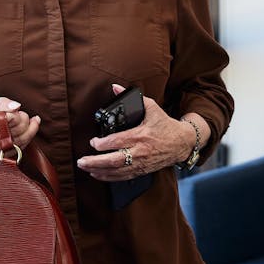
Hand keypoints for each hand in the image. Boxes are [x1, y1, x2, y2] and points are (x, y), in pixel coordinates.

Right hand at [0, 96, 40, 163]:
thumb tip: (18, 106)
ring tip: (28, 121)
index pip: (14, 119)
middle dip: (26, 121)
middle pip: (20, 131)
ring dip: (29, 131)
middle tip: (23, 115)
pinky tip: (24, 132)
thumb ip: (2, 102)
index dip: (19, 114)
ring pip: (21, 142)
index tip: (16, 110)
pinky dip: (24, 140)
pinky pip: (17, 150)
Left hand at [75, 84, 200, 180]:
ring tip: (85, 167)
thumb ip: (134, 98)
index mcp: (141, 135)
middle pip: (114, 160)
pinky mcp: (142, 170)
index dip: (102, 143)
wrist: (182, 143)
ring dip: (99, 170)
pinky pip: (123, 177)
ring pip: (117, 171)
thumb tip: (115, 87)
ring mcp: (141, 163)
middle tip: (81, 160)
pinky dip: (109, 177)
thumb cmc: (165, 125)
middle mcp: (140, 151)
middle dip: (96, 161)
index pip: (118, 141)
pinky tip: (97, 174)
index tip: (93, 142)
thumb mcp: (151, 107)